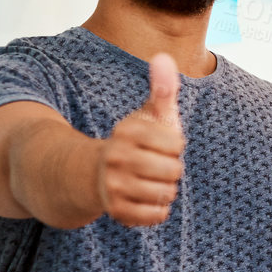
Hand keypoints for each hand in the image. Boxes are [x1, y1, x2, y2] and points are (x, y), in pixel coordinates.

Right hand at [94, 53, 183, 226]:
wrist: (95, 174)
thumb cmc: (134, 143)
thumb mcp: (148, 115)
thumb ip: (162, 89)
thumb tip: (163, 56)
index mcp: (127, 131)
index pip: (176, 144)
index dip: (174, 147)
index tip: (159, 145)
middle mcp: (116, 157)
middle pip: (173, 171)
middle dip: (171, 170)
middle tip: (154, 165)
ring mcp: (113, 185)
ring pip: (166, 194)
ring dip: (164, 190)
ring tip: (148, 181)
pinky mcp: (116, 210)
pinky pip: (156, 215)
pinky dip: (157, 209)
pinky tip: (144, 198)